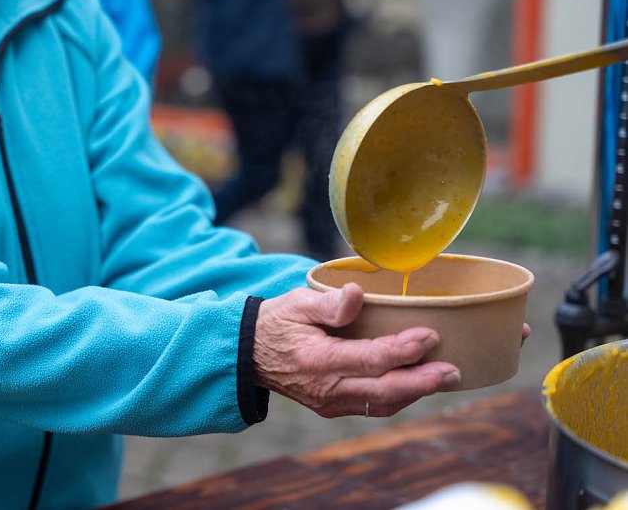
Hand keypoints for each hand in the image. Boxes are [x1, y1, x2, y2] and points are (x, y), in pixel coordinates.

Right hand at [252, 283, 460, 417]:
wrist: (248, 354)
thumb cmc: (277, 322)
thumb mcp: (296, 302)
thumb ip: (328, 302)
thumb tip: (356, 294)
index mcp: (316, 360)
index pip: (370, 359)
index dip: (403, 350)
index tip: (430, 335)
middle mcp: (325, 388)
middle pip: (383, 391)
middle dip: (422, 382)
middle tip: (452, 371)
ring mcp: (328, 403)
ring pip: (380, 404)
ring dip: (415, 393)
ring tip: (444, 378)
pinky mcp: (331, 407)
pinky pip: (371, 407)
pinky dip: (398, 397)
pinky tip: (416, 384)